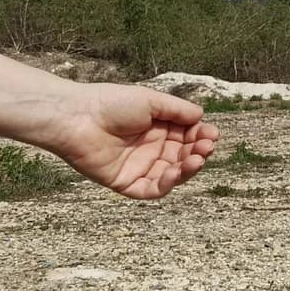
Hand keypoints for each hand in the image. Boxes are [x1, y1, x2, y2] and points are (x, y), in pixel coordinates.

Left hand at [43, 84, 218, 198]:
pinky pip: (152, 190)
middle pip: (182, 156)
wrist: (77, 117)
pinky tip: (174, 172)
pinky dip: (166, 184)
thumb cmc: (111, 103)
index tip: (212, 134)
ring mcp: (139, 167)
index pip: (187, 137)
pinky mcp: (126, 183)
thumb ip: (176, 110)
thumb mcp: (150, 101)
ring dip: (187, 169)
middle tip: (206, 146)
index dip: (201, 137)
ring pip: (172, 175)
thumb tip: (201, 116)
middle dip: (198, 152)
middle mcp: (150, 148)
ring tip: (197, 159)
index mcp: (157, 128)